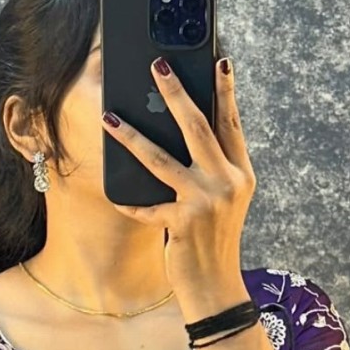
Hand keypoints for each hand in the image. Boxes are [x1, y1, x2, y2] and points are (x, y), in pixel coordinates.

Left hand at [100, 56, 255, 309]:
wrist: (217, 288)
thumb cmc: (214, 242)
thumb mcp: (224, 202)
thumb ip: (212, 170)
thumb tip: (183, 134)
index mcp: (240, 174)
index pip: (232, 124)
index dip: (226, 92)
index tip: (219, 61)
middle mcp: (227, 183)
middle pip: (198, 128)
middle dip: (176, 94)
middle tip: (158, 65)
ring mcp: (205, 203)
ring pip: (161, 160)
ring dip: (132, 137)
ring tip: (109, 117)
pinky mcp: (182, 224)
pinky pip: (146, 206)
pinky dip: (129, 202)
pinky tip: (111, 193)